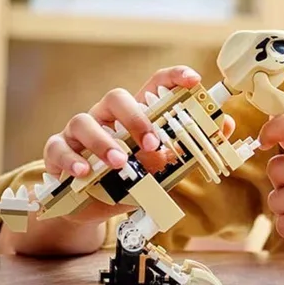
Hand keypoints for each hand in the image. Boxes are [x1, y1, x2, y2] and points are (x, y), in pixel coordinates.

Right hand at [43, 65, 234, 224]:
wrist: (91, 207)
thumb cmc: (129, 179)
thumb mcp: (162, 168)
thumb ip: (189, 148)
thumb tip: (225, 127)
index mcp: (136, 115)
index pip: (154, 85)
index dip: (174, 77)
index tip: (193, 80)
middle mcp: (107, 117)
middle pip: (117, 98)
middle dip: (136, 118)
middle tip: (152, 142)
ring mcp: (80, 133)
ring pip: (84, 121)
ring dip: (104, 143)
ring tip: (121, 164)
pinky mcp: (58, 151)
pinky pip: (59, 149)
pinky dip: (71, 161)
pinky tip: (83, 174)